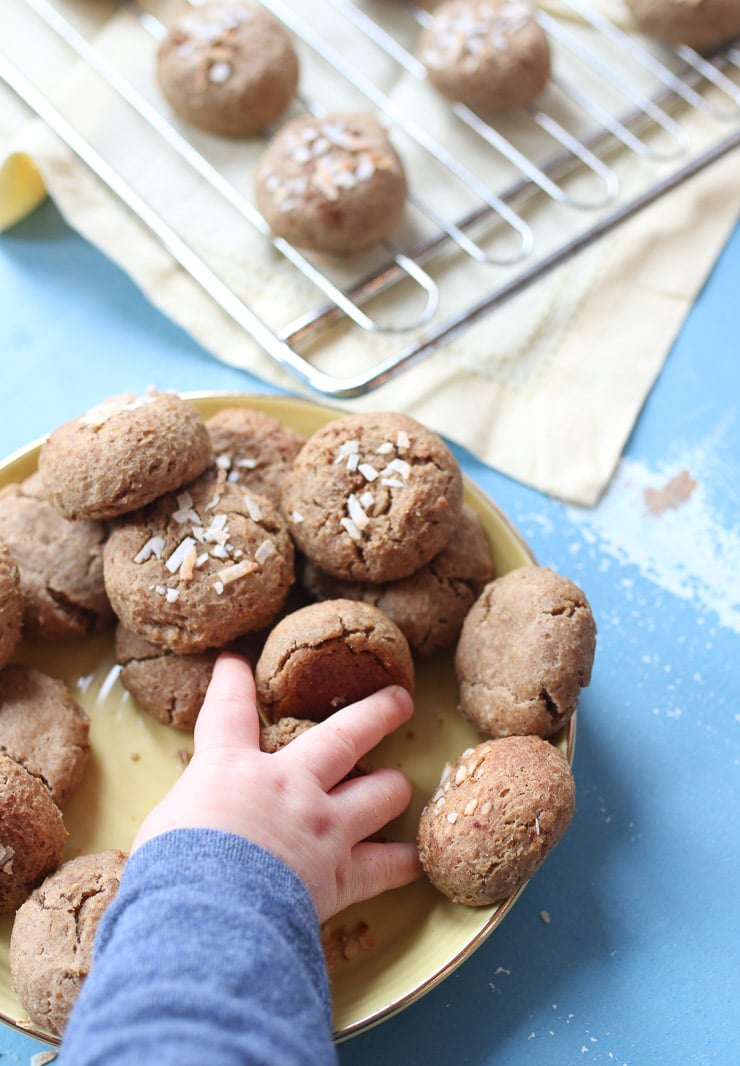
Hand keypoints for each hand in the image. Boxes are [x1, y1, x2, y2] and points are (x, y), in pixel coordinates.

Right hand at [131, 652, 421, 922]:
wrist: (208, 912)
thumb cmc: (171, 868)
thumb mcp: (164, 826)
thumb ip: (192, 813)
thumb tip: (190, 827)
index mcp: (232, 768)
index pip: (228, 711)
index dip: (232, 681)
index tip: (237, 661)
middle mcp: (289, 785)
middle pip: (343, 736)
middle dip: (375, 714)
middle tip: (399, 699)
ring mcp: (323, 825)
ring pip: (379, 793)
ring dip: (393, 788)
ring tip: (402, 785)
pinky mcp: (342, 873)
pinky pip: (387, 866)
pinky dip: (404, 863)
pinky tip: (417, 859)